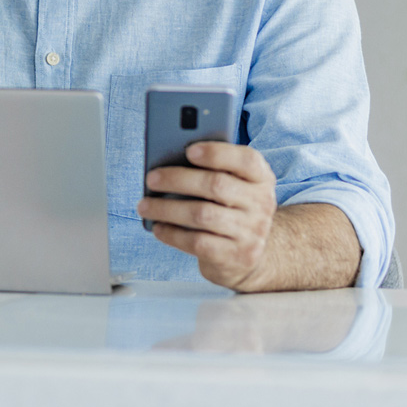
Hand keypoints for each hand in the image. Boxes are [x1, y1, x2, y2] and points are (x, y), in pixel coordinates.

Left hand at [137, 142, 277, 290]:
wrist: (249, 255)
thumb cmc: (228, 209)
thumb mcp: (231, 186)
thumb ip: (210, 170)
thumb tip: (167, 162)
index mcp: (261, 178)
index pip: (247, 160)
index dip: (217, 153)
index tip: (188, 150)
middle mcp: (262, 203)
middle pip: (216, 185)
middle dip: (178, 179)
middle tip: (151, 179)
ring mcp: (252, 232)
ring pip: (202, 215)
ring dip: (167, 208)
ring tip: (144, 205)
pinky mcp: (237, 256)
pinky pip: (198, 242)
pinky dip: (173, 234)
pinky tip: (158, 228)